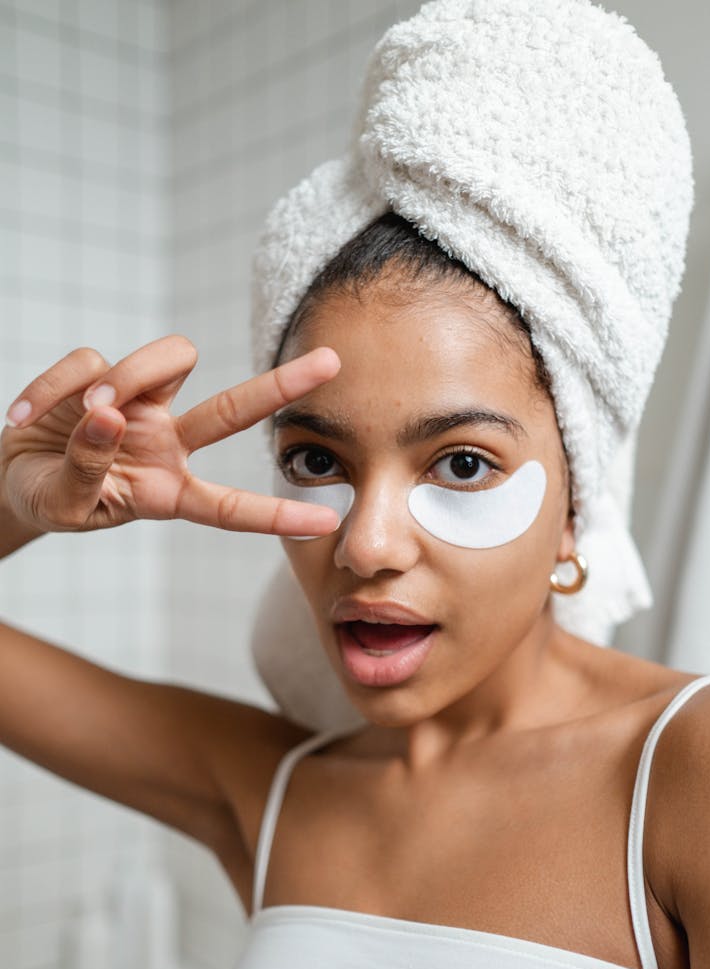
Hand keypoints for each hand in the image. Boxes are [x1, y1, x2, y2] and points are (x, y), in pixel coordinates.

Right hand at [1, 335, 340, 536]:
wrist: (9, 475)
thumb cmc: (51, 499)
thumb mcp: (65, 505)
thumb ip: (87, 468)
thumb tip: (110, 414)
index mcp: (168, 492)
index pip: (228, 506)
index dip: (274, 516)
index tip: (325, 520)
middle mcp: (167, 443)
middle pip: (232, 410)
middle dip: (281, 386)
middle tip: (332, 363)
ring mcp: (140, 406)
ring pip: (168, 362)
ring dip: (128, 378)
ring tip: (85, 410)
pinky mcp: (102, 375)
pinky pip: (90, 361)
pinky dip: (54, 387)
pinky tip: (24, 416)